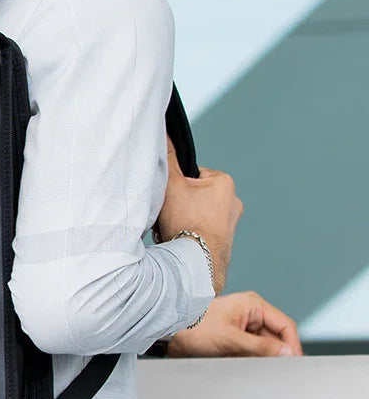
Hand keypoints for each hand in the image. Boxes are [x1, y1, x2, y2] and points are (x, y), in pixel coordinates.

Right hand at [156, 135, 243, 294]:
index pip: (192, 175)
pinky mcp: (225, 244)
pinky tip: (178, 242)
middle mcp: (234, 203)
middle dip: (178, 205)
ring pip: (195, 215)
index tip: (169, 198)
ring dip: (181, 220)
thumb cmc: (187, 222)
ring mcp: (231, 225)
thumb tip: (165, 133)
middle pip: (193, 196)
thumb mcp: (172, 184)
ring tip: (172, 231)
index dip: (176, 185)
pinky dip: (187, 235)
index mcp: (225, 184)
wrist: (197, 265)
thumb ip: (168, 158)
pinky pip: (200, 232)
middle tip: (168, 216)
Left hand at [166, 290, 303, 357]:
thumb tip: (288, 353)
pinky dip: (250, 359)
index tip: (294, 365)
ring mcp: (242, 325)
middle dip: (275, 354)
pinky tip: (241, 364)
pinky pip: (251, 351)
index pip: (285, 326)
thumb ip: (261, 347)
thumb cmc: (194, 327)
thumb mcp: (231, 339)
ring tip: (250, 365)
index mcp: (253, 305)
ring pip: (264, 347)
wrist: (168, 331)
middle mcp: (250, 313)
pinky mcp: (234, 337)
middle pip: (276, 338)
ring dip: (261, 358)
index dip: (292, 346)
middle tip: (275, 371)